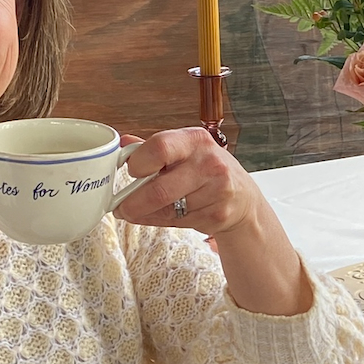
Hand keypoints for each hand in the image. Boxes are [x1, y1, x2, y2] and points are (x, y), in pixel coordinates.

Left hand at [113, 127, 313, 315]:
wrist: (243, 198)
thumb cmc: (207, 171)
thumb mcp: (184, 151)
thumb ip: (153, 149)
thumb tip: (123, 143)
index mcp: (196, 140)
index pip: (159, 147)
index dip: (138, 162)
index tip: (130, 171)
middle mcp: (210, 163)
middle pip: (159, 189)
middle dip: (132, 202)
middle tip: (121, 207)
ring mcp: (217, 191)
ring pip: (166, 210)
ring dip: (146, 214)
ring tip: (141, 210)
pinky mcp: (218, 215)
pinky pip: (177, 223)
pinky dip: (161, 222)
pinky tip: (163, 215)